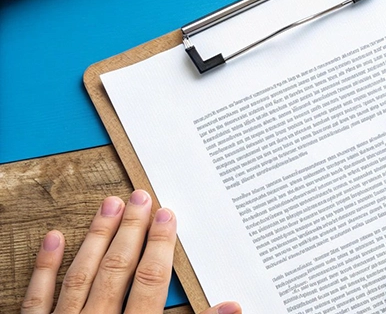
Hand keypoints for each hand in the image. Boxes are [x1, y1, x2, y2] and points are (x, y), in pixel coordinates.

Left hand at [21, 191, 239, 313]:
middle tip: (140, 197)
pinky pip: (37, 300)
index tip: (167, 215)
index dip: (160, 245)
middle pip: (116, 271)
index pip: (149, 281)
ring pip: (79, 276)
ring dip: (95, 239)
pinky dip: (45, 268)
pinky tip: (54, 239)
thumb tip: (232, 306)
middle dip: (130, 231)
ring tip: (108, 205)